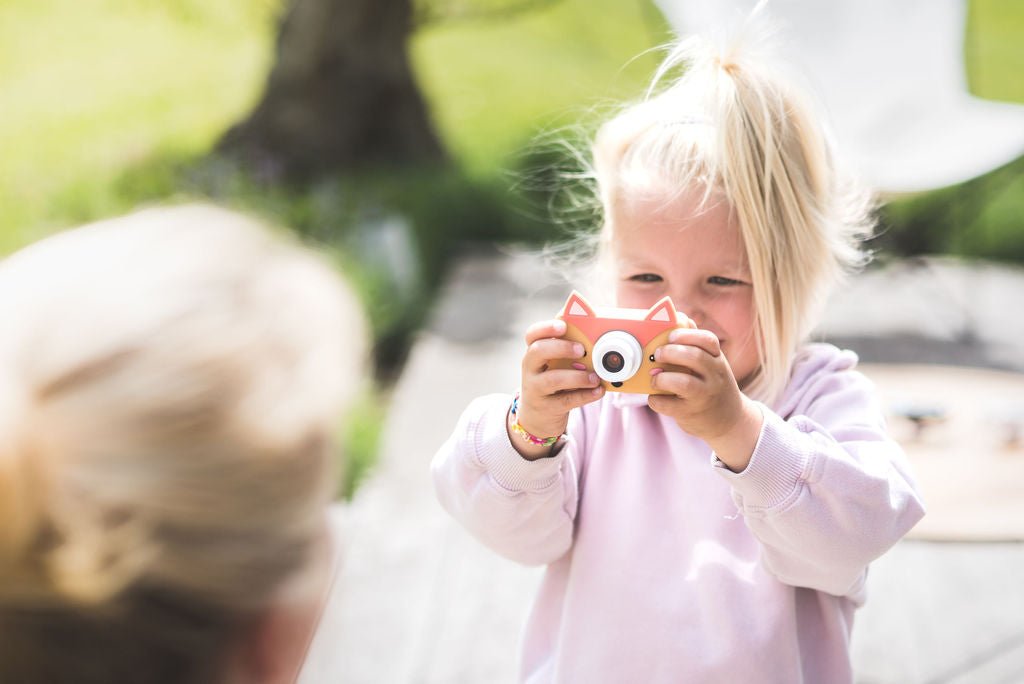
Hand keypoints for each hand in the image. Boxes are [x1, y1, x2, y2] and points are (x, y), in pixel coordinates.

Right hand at [511, 319, 603, 459]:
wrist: (538, 417)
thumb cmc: (553, 383)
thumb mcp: (556, 365)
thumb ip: (570, 353)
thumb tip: (598, 341)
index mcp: (535, 353)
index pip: (532, 335)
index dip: (546, 328)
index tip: (563, 326)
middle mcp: (531, 369)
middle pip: (537, 351)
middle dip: (561, 348)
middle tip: (582, 350)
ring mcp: (536, 389)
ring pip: (552, 379)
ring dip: (577, 376)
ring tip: (595, 377)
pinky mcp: (546, 408)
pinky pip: (566, 400)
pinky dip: (585, 395)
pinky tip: (598, 391)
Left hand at [647, 328, 762, 470]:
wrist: (730, 421)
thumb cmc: (712, 386)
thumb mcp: (712, 364)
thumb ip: (695, 344)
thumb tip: (679, 317)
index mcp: (717, 360)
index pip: (708, 341)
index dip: (688, 335)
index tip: (671, 335)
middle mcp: (715, 376)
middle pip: (695, 358)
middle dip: (671, 352)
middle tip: (657, 354)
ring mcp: (705, 396)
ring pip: (684, 383)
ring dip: (662, 378)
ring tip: (655, 378)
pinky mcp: (692, 413)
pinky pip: (670, 405)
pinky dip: (657, 400)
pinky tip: (655, 397)